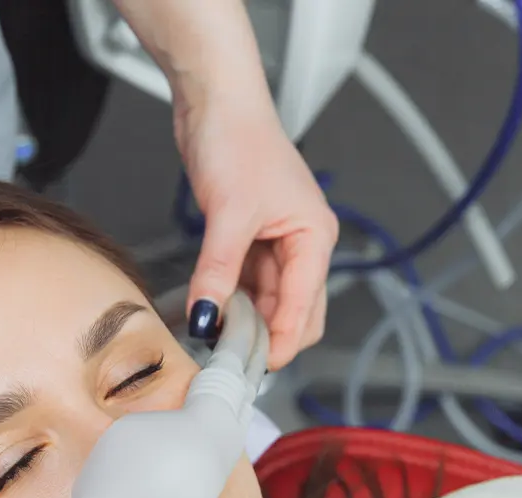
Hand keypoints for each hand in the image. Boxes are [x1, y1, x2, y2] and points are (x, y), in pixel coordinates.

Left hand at [175, 95, 338, 369]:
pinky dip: (230, 300)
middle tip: (231, 363)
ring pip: (267, 301)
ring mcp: (276, 243)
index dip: (282, 343)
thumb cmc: (238, 140)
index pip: (305, 308)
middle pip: (294, 312)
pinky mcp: (250, 238)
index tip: (254, 371)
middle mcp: (302, 244)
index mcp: (314, 238)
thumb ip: (218, 272)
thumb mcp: (228, 215)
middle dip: (267, 338)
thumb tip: (207, 318)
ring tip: (213, 341)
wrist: (216, 102)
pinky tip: (208, 312)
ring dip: (245, 321)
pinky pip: (245, 283)